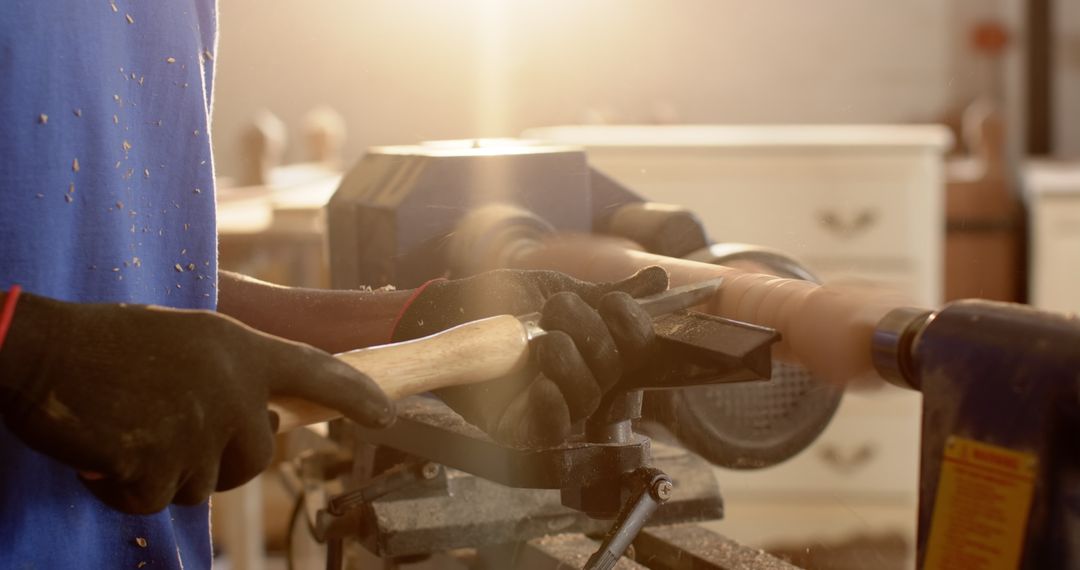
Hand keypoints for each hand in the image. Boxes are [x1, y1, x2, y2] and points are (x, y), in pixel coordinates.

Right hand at [0, 293, 393, 514]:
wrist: (42, 350)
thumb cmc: (107, 343)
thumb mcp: (188, 340)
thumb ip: (231, 373)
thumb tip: (262, 419)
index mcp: (240, 348)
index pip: (316, 372)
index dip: (356, 396)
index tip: (387, 414)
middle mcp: (232, 387)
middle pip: (256, 457)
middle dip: (218, 460)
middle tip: (167, 434)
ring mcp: (199, 426)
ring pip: (204, 484)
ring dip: (165, 472)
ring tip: (129, 429)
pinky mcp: (160, 462)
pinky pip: (156, 501)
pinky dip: (126, 490)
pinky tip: (104, 453)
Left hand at [392, 266, 667, 446]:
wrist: (442, 313)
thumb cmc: (497, 302)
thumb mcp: (553, 287)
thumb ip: (603, 292)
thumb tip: (659, 280)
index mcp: (595, 347)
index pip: (636, 345)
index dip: (633, 326)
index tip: (615, 303)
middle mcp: (581, 379)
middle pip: (614, 368)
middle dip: (590, 331)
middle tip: (555, 309)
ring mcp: (552, 405)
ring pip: (586, 396)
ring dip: (570, 362)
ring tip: (542, 341)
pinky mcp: (521, 427)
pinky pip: (552, 431)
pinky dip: (552, 408)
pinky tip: (542, 386)